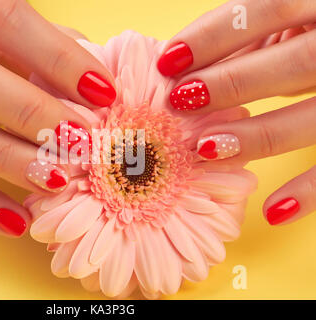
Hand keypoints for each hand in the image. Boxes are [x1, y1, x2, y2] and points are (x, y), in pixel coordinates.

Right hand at [0, 0, 115, 236]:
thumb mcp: (20, 36)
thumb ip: (58, 55)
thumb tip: (105, 95)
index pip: (3, 20)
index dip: (56, 57)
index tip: (105, 94)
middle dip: (28, 113)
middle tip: (81, 144)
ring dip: (5, 158)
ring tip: (56, 182)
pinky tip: (17, 220)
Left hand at [157, 0, 315, 225]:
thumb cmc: (306, 36)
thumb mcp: (286, 22)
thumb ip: (248, 34)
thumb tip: (180, 63)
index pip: (270, 7)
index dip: (214, 34)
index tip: (168, 61)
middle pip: (297, 62)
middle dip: (233, 83)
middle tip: (182, 101)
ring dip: (258, 136)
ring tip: (206, 149)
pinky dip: (310, 193)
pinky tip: (271, 211)